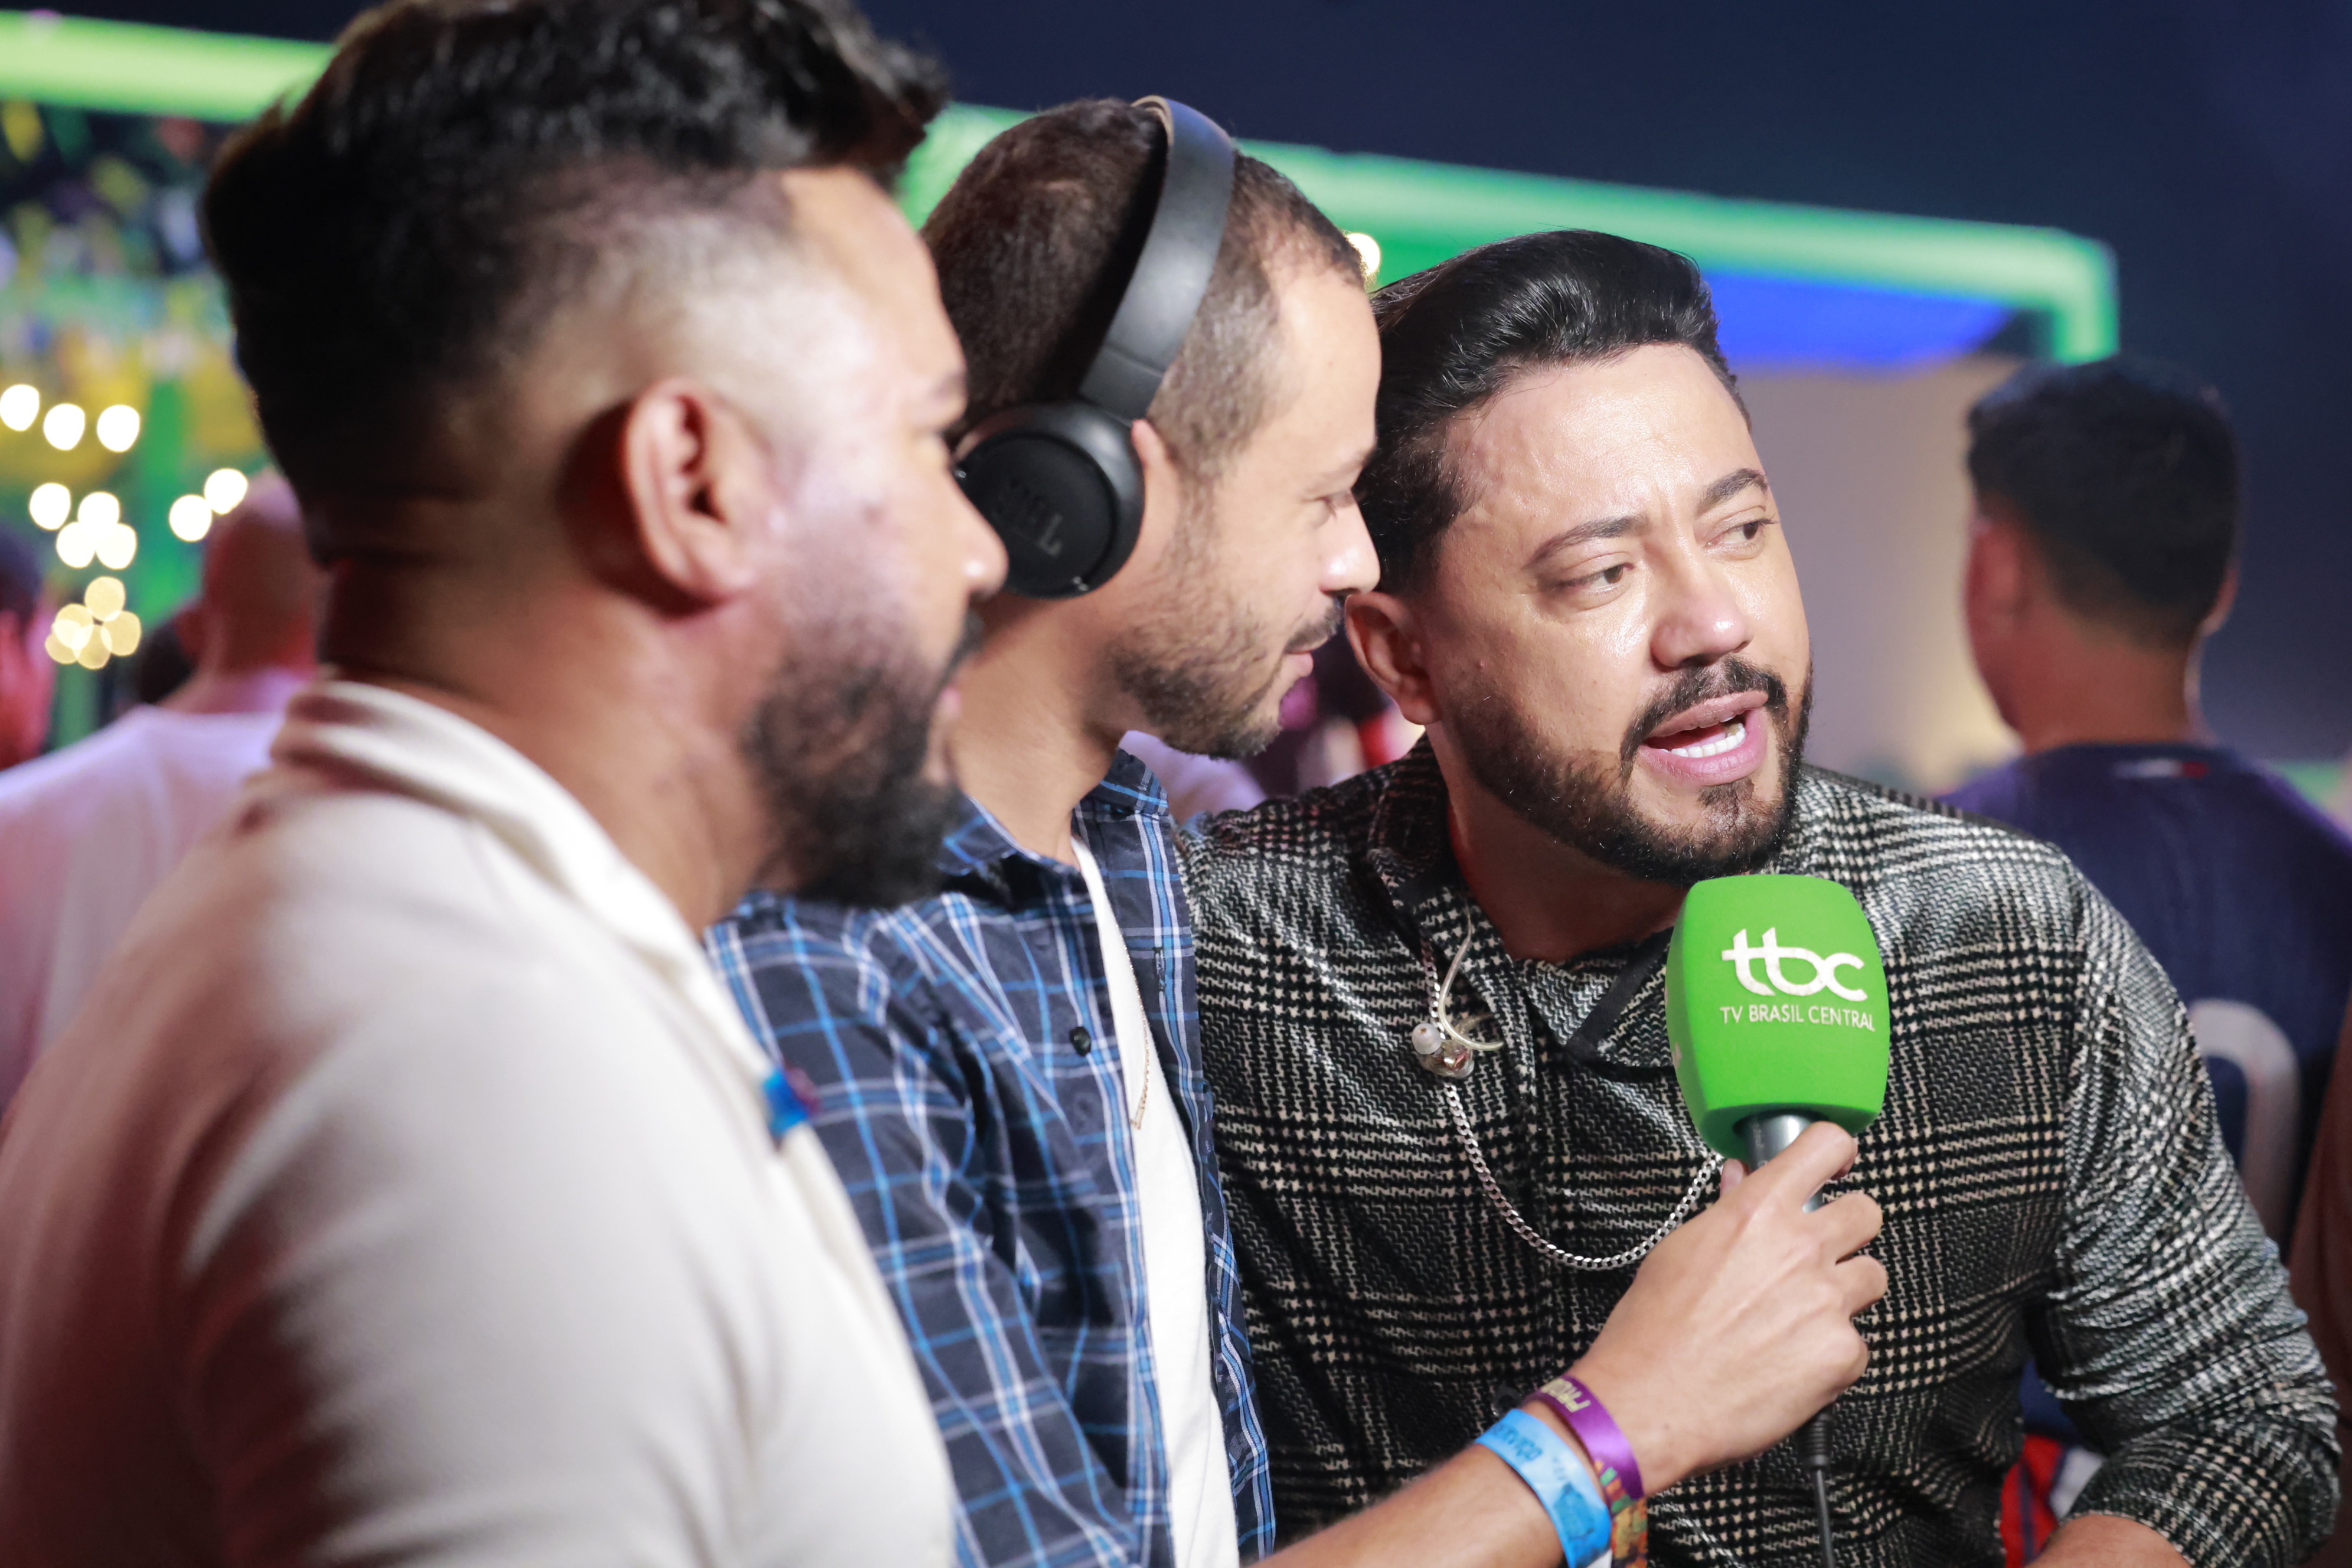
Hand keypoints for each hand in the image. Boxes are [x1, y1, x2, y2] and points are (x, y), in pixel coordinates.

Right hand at [1568, 1121, 1884, 1491]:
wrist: (1652, 1401)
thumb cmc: (1654, 1330)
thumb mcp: (1679, 1250)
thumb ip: (1726, 1210)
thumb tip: (1742, 1180)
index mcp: (1756, 1212)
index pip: (1824, 1146)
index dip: (1836, 1153)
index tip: (1837, 1166)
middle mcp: (1800, 1248)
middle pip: (1867, 1212)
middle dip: (1849, 1229)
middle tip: (1822, 1252)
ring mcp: (1827, 1300)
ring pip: (1873, 1276)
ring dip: (1846, 1291)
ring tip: (1804, 1315)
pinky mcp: (1842, 1353)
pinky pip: (1859, 1341)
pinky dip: (1833, 1351)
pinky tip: (1793, 1361)